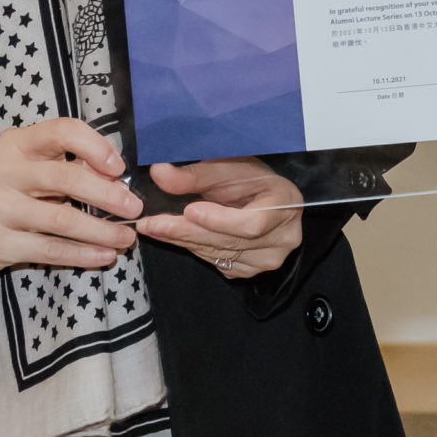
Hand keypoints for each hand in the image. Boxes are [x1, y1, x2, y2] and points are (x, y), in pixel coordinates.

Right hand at [0, 118, 143, 276]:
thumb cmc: (2, 189)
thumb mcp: (24, 164)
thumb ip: (61, 163)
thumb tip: (115, 178)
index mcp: (16, 144)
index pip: (62, 131)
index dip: (95, 147)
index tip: (119, 167)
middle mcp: (4, 172)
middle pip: (66, 179)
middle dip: (107, 195)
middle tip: (134, 208)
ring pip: (62, 220)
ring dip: (101, 231)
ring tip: (126, 238)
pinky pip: (50, 250)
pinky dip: (82, 254)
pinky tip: (103, 256)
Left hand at [139, 158, 303, 279]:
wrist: (265, 198)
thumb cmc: (251, 178)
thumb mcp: (228, 167)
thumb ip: (195, 174)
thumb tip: (159, 172)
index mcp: (285, 205)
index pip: (253, 223)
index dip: (220, 220)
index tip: (189, 211)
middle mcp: (282, 239)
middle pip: (229, 242)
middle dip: (186, 231)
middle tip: (152, 223)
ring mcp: (266, 260)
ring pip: (218, 254)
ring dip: (182, 240)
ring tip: (153, 227)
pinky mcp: (249, 270)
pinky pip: (216, 262)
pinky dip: (192, 248)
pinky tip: (173, 235)